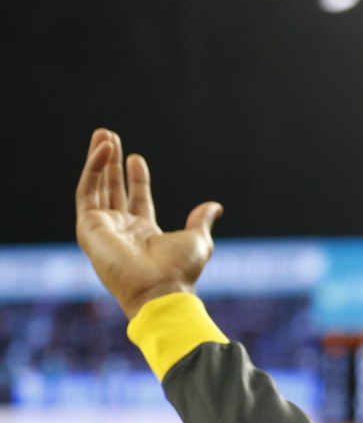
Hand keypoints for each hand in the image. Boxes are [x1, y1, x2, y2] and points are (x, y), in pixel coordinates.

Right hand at [74, 129, 222, 318]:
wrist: (160, 287)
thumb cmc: (180, 269)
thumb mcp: (198, 239)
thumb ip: (200, 219)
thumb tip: (215, 206)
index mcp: (144, 233)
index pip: (137, 199)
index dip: (136, 178)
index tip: (137, 157)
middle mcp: (121, 229)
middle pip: (112, 189)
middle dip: (111, 163)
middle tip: (110, 136)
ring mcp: (103, 227)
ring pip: (95, 186)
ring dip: (98, 159)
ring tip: (103, 134)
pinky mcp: (88, 225)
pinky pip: (86, 191)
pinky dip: (92, 169)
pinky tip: (103, 150)